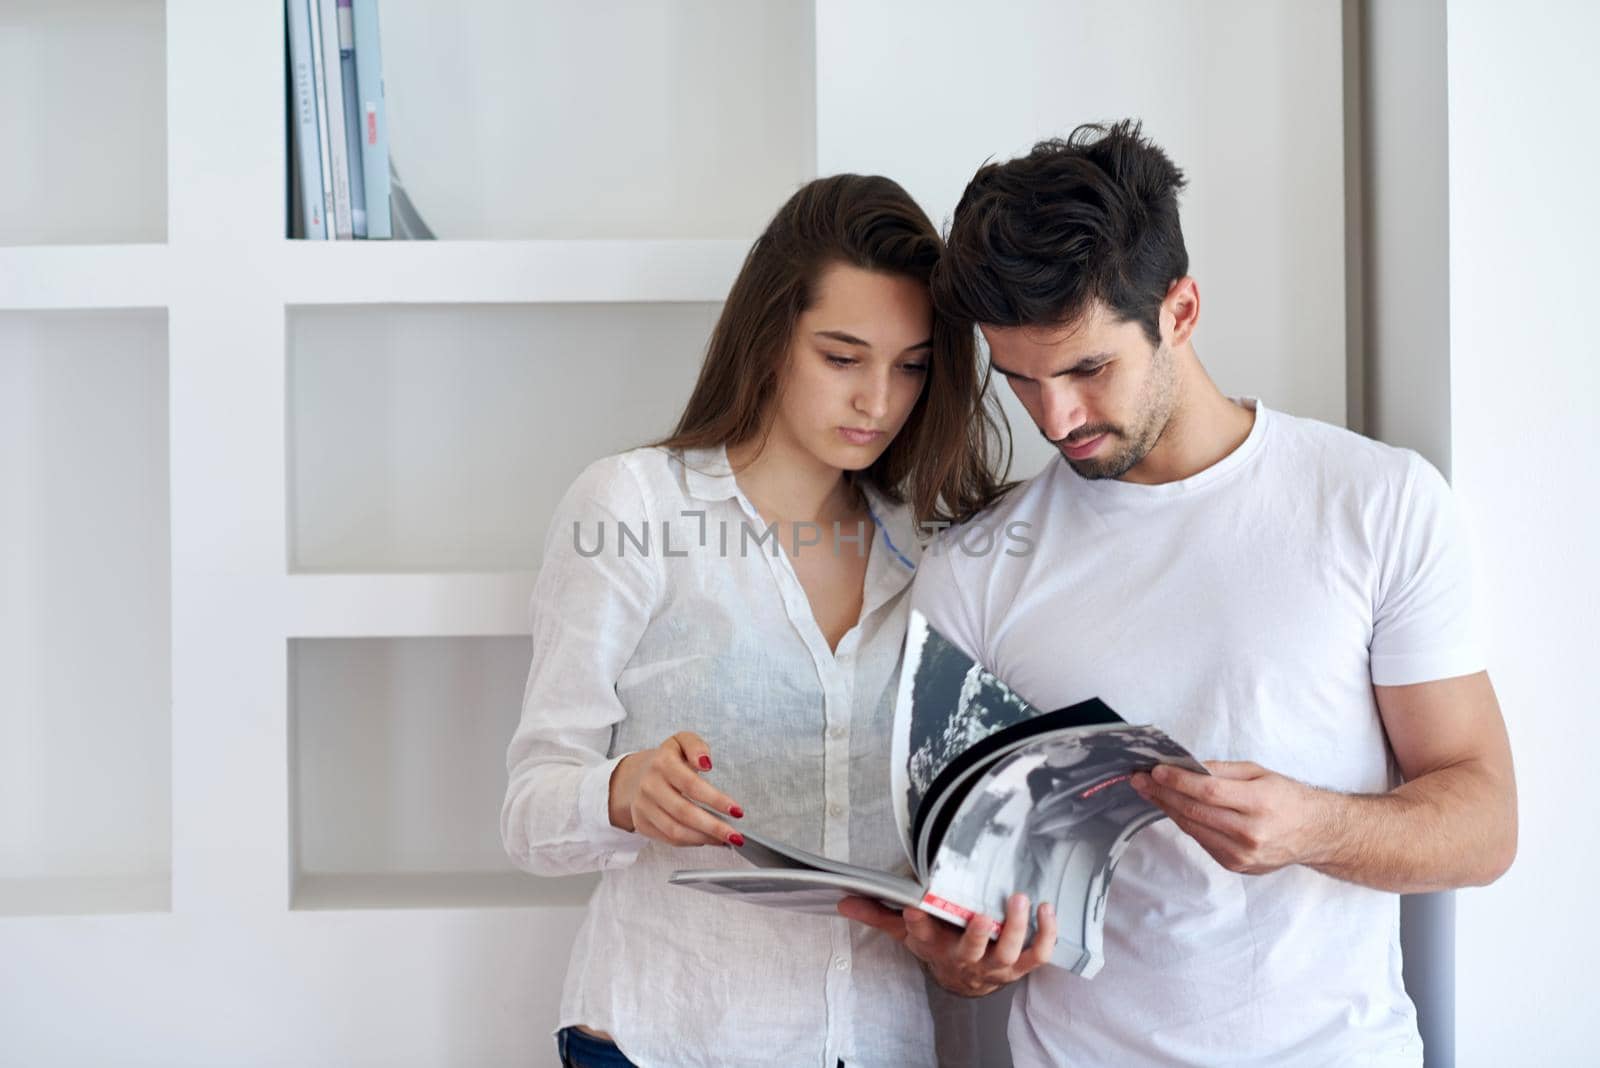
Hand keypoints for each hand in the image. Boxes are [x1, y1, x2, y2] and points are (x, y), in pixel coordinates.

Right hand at [608, 732, 744, 847]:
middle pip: (684, 812)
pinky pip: (669, 839)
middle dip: (713, 827)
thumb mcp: (682, 741)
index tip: (736, 810)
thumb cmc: (667, 760)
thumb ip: (696, 746)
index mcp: (662, 763)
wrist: (636, 775)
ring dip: (704, 838)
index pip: (692, 785)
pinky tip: (707, 838)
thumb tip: (706, 763)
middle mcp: (649, 786)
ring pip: (676, 831)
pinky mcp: (642, 823)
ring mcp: (643, 807)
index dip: (716, 800)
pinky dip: (691, 842)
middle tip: (735, 835)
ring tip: (724, 839)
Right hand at [837, 892, 1055, 996]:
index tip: (915, 906)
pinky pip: (1038, 954)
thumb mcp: (907, 933)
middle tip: (980, 912)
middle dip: (976, 932)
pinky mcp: (1021, 964)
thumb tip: (844, 902)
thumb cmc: (939, 946)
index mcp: (936, 947)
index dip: (917, 923)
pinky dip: (1046, 935)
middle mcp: (966, 958)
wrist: (966, 981)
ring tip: (1020, 900)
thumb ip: (879, 915)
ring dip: (1015, 928)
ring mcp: (996, 964)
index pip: (921, 936)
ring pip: (1008, 952)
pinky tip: (1048, 909)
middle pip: (971, 949)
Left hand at [1130, 760, 1330, 874]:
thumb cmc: (1287, 798)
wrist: (1315, 834)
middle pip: (1195, 811)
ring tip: (1148, 791)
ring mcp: (1242, 854)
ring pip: (1193, 828)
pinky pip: (1202, 841)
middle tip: (1139, 780)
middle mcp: (1250, 833)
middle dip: (1162, 793)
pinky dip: (1185, 823)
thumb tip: (1186, 767)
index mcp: (1260, 803)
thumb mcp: (1260, 773)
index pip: (1209, 792)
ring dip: (1166, 808)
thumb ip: (1222, 771)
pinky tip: (1172, 809)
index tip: (1156, 771)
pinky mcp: (1236, 865)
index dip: (1178, 781)